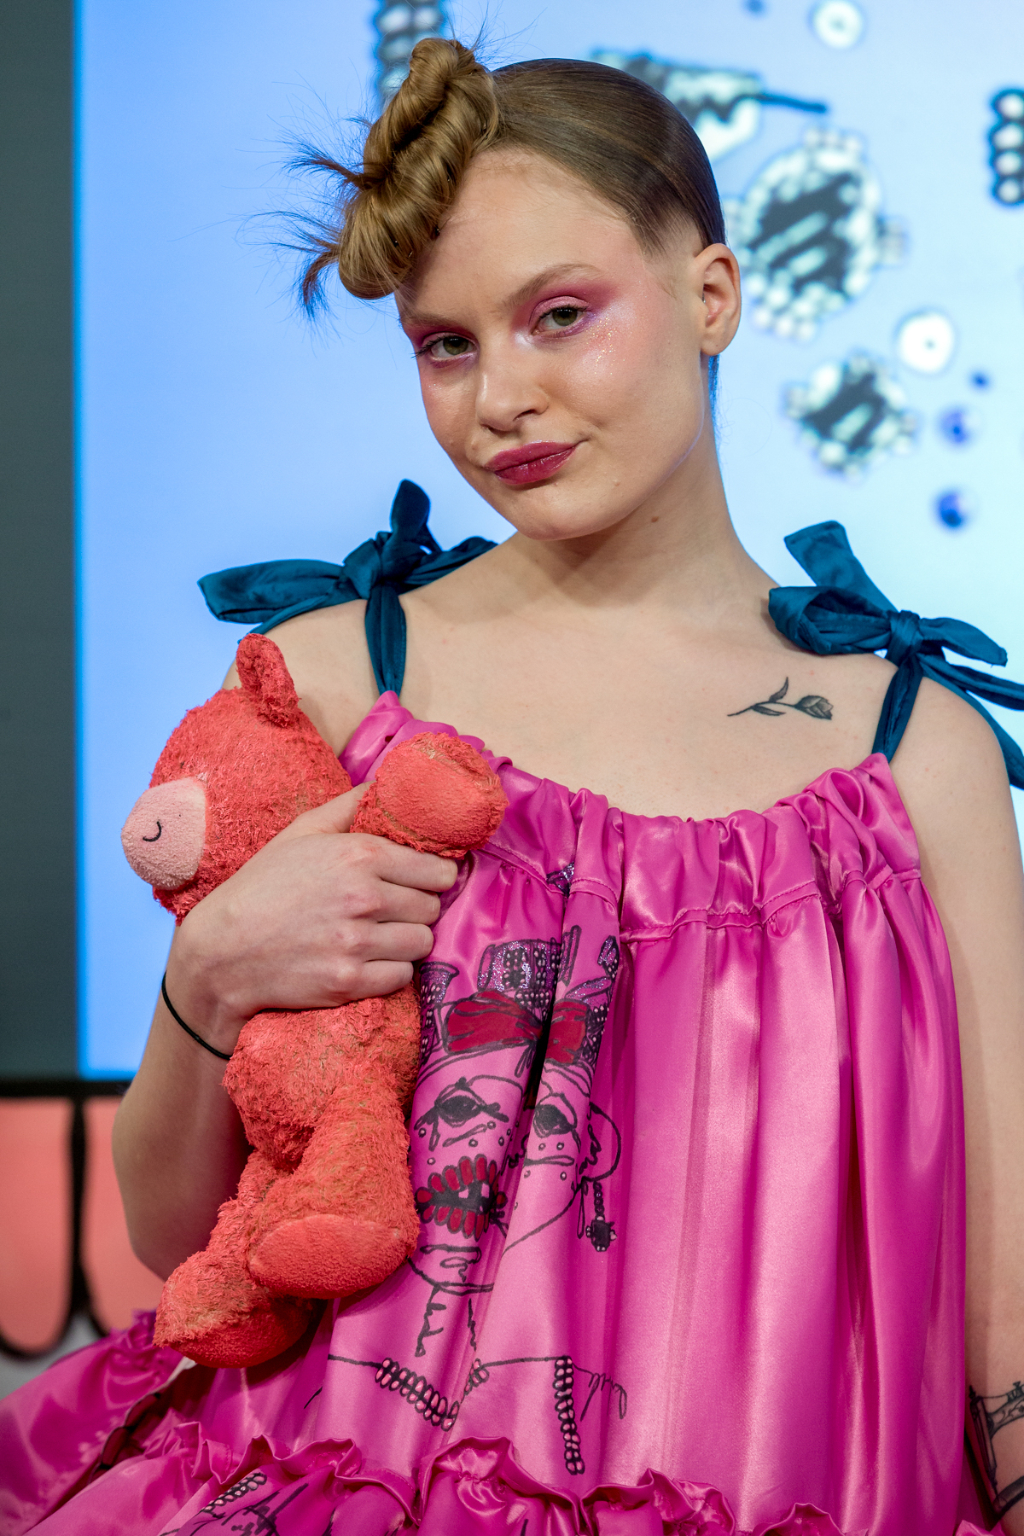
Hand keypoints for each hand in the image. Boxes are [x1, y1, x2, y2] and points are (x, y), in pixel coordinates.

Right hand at [163, 783, 456, 1052]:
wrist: (220, 953)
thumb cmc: (262, 887)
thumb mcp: (301, 833)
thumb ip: (350, 805)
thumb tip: (390, 782)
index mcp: (358, 855)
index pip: (438, 870)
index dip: (433, 875)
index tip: (421, 880)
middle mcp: (364, 898)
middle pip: (432, 907)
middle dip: (418, 906)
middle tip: (393, 908)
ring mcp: (357, 943)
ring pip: (423, 942)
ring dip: (407, 939)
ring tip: (380, 934)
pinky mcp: (349, 982)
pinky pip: (402, 976)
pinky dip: (390, 970)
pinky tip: (366, 959)